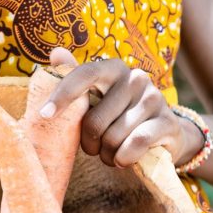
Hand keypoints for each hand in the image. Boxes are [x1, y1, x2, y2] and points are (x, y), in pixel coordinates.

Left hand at [44, 49, 195, 169]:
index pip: (84, 75)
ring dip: (108, 155)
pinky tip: (125, 159)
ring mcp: (154, 99)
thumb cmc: (119, 116)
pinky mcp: (168, 122)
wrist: (162, 134)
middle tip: (96, 148)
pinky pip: (135, 144)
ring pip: (113, 137)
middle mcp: (135, 78)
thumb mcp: (97, 99)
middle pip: (94, 121)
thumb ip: (76, 79)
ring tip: (113, 153)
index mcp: (114, 68)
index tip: (45, 115)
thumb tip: (56, 54)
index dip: (63, 94)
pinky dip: (124, 158)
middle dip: (90, 144)